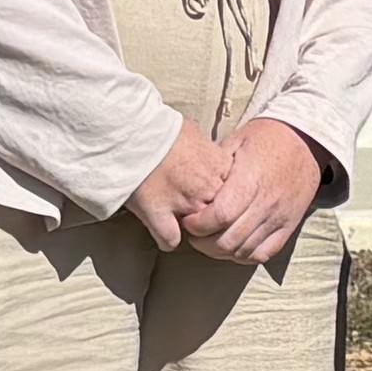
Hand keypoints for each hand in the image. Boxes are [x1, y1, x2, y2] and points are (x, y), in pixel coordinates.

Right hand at [122, 120, 237, 254]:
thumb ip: (211, 154)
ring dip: (192, 229)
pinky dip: (166, 238)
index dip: (224, 198)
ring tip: (179, 221)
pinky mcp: (159, 216)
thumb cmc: (162, 130)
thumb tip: (214, 158)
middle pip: (221, 218)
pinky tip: (162, 230)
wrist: (134, 133)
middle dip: (212, 217)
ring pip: (200, 232)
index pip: (237, 196)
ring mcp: (184, 205)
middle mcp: (207, 189)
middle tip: (198, 211)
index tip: (214, 197)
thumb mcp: (197, 135)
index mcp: (220, 168)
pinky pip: (170, 240)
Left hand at [178, 118, 326, 268]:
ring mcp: (279, 218)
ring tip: (210, 239)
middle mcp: (266, 203)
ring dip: (220, 251)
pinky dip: (244, 255)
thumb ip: (215, 168)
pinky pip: (264, 254)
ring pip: (243, 251)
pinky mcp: (289, 226)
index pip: (219, 216)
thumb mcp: (236, 141)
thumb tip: (192, 190)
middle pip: (228, 240)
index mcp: (250, 180)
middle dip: (203, 242)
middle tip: (194, 232)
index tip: (187, 219)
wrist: (306, 141)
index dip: (197, 224)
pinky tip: (232, 246)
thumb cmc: (267, 138)